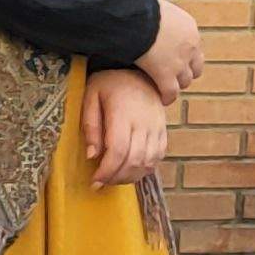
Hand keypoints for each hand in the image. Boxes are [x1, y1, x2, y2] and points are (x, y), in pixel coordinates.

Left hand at [82, 67, 170, 186]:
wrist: (138, 71)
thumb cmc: (109, 83)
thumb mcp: (91, 96)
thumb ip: (90, 125)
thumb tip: (92, 155)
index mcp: (123, 114)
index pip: (118, 151)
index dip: (107, 171)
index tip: (94, 181)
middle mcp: (144, 123)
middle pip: (134, 161)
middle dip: (116, 178)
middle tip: (101, 183)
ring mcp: (157, 127)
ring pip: (148, 162)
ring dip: (130, 177)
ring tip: (114, 179)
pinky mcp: (164, 131)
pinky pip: (159, 156)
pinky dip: (145, 169)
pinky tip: (131, 171)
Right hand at [137, 0, 202, 101]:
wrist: (133, 18)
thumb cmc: (136, 7)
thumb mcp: (153, 4)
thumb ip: (156, 12)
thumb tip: (145, 3)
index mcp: (189, 27)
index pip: (193, 46)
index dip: (183, 54)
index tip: (174, 57)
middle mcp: (190, 46)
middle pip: (195, 66)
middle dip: (184, 71)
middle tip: (172, 74)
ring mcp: (179, 62)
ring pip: (184, 81)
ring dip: (176, 84)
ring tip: (165, 86)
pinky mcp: (165, 75)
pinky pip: (170, 92)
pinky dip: (166, 96)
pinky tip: (162, 99)